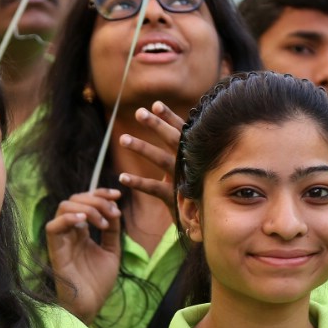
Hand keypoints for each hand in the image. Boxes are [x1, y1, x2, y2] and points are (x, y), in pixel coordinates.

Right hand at [44, 189, 122, 324]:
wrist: (91, 306)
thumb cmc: (98, 283)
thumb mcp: (112, 251)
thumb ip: (113, 231)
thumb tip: (115, 208)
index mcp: (81, 231)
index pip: (85, 201)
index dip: (100, 193)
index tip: (118, 195)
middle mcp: (70, 232)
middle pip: (75, 199)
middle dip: (97, 199)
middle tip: (114, 213)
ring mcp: (62, 240)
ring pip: (63, 207)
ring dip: (87, 208)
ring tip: (102, 223)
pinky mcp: (55, 251)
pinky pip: (53, 227)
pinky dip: (68, 218)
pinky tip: (85, 222)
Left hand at [118, 101, 185, 216]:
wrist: (205, 223)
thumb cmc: (196, 192)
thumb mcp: (191, 169)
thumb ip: (183, 152)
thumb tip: (171, 130)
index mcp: (193, 156)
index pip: (182, 132)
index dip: (169, 118)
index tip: (156, 104)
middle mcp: (189, 165)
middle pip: (173, 140)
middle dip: (156, 125)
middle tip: (139, 112)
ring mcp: (183, 181)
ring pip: (161, 160)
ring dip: (142, 148)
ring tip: (122, 138)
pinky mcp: (175, 198)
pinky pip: (154, 188)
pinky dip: (138, 182)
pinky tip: (122, 177)